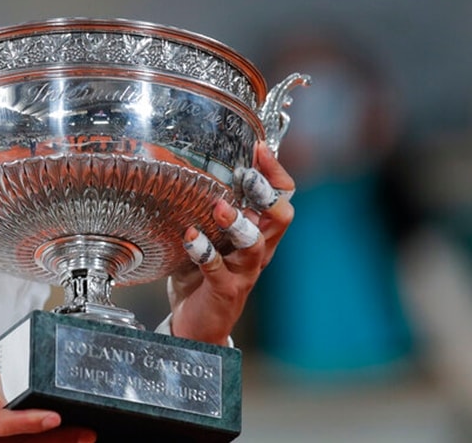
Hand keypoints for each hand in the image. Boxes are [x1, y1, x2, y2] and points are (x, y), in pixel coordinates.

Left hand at [168, 141, 295, 344]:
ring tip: (220, 208)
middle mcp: (257, 251)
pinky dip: (204, 251)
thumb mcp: (210, 235)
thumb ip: (208, 209)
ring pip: (255, 245)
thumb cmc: (202, 274)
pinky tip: (190, 236)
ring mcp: (244, 272)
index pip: (282, 198)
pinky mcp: (224, 289)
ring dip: (238, 224)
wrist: (197, 324)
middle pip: (280, 218)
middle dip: (266, 194)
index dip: (276, 173)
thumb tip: (190, 168)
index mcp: (258, 233)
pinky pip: (218, 269)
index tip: (259, 148)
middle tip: (247, 175)